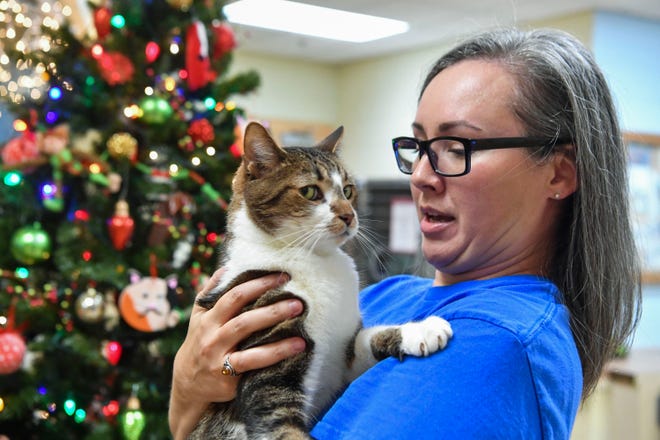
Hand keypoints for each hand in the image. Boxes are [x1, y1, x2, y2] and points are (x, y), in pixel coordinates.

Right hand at [168, 268, 305, 438]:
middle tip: (297, 300)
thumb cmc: (200, 342)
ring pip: (247, 336)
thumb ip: (212, 293)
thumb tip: (228, 267)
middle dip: (271, 306)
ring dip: (275, 325)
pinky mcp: (228, 377)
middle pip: (243, 317)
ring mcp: (219, 357)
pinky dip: (276, 353)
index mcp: (208, 318)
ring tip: (299, 317)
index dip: (258, 284)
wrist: (188, 384)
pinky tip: (297, 346)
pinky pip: (253, 362)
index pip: (234, 296)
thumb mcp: (200, 317)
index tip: (281, 277)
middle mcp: (212, 336)